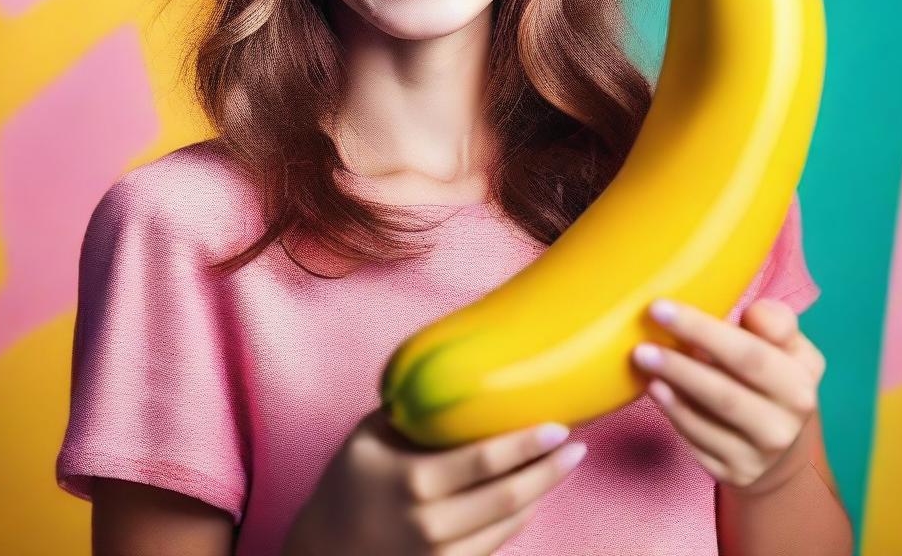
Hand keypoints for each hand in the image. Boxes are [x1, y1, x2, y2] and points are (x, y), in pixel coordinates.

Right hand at [282, 405, 587, 554]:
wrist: (322, 553)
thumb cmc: (349, 481)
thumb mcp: (371, 434)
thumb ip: (415, 409)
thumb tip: (463, 365)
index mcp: (413, 481)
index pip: (484, 461)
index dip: (527, 444)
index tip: (559, 426)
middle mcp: (430, 523)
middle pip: (509, 496)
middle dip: (550, 470)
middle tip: (579, 445)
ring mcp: (438, 555)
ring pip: (509, 524)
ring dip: (542, 493)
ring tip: (564, 463)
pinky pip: (495, 546)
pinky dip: (519, 519)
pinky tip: (534, 495)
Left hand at [631, 297, 824, 496]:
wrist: (785, 443)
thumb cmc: (775, 375)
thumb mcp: (789, 346)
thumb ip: (774, 321)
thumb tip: (753, 311)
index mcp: (800, 384)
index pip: (749, 355)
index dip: (702, 330)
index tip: (661, 308)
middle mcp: (783, 425)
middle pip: (724, 394)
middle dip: (679, 366)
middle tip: (641, 345)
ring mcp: (759, 455)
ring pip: (707, 423)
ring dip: (670, 391)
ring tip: (642, 362)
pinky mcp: (736, 473)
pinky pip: (697, 442)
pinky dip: (673, 414)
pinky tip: (656, 389)